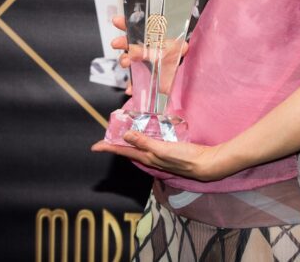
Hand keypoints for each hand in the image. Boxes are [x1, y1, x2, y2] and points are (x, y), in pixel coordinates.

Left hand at [91, 132, 230, 181]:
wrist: (205, 164)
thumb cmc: (184, 157)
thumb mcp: (162, 149)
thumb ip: (145, 141)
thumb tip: (125, 135)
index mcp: (147, 157)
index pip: (123, 151)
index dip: (109, 148)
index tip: (94, 146)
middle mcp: (150, 158)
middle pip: (128, 151)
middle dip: (116, 145)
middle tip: (106, 138)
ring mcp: (159, 156)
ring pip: (138, 149)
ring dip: (128, 143)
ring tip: (121, 135)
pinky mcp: (167, 152)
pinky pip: (149, 146)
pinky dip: (142, 140)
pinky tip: (145, 135)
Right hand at [110, 16, 189, 95]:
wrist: (183, 73)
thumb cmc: (178, 56)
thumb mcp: (174, 48)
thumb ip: (164, 47)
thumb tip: (151, 47)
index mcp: (150, 39)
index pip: (136, 28)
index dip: (126, 23)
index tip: (117, 21)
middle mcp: (143, 51)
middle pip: (128, 44)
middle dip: (121, 42)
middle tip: (116, 43)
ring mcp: (142, 64)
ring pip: (128, 61)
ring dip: (124, 61)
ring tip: (127, 63)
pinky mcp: (143, 78)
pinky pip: (134, 82)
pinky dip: (131, 86)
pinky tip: (130, 88)